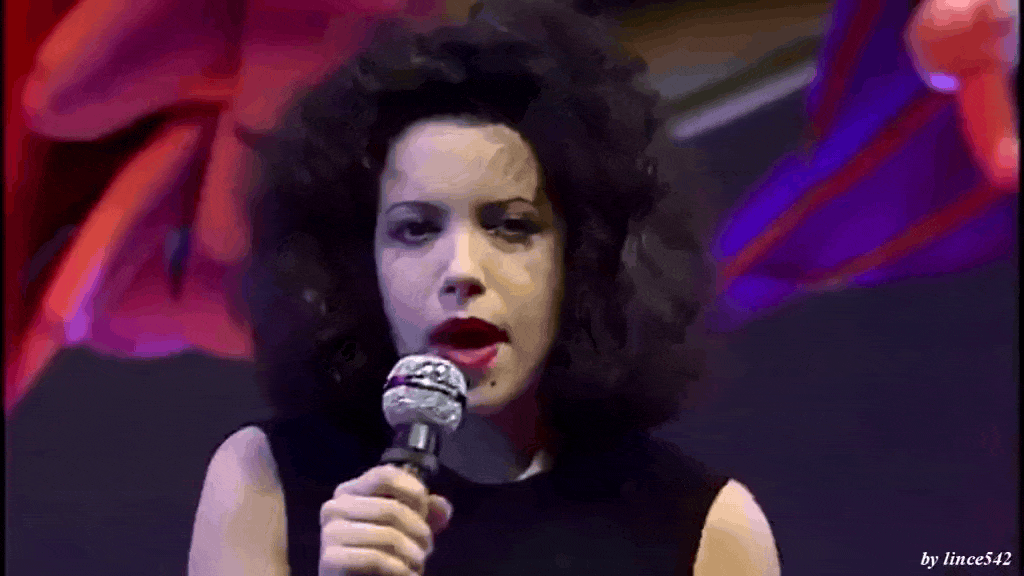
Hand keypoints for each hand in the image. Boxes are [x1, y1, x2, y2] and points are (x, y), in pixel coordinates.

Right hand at [319, 464, 453, 575]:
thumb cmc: (380, 555)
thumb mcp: (406, 529)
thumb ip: (426, 514)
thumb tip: (443, 507)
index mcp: (350, 492)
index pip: (385, 475)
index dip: (413, 491)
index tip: (426, 511)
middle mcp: (335, 507)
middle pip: (390, 508)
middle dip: (418, 530)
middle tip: (427, 547)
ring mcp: (329, 533)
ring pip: (386, 534)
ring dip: (412, 553)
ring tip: (418, 562)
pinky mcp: (330, 560)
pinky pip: (374, 558)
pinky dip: (398, 570)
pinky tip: (406, 574)